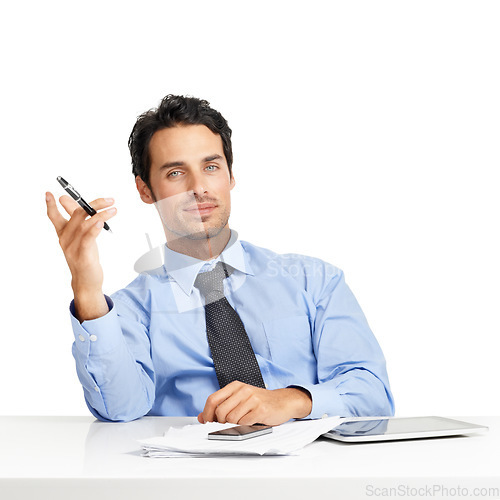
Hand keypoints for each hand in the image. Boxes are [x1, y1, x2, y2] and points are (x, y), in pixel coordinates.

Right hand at [46, 192, 116, 320]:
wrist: (86, 282)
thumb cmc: (84, 257)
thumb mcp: (80, 238)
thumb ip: (77, 221)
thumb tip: (72, 203)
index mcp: (63, 234)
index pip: (54, 217)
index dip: (51, 205)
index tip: (50, 194)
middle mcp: (65, 239)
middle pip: (77, 215)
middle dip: (94, 204)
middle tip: (109, 200)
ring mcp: (73, 248)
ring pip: (85, 224)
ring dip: (100, 214)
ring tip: (113, 209)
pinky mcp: (83, 256)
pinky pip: (87, 239)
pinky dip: (94, 229)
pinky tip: (101, 222)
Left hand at [197, 381, 311, 425]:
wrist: (283, 402)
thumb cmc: (259, 402)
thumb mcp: (239, 400)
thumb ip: (221, 406)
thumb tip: (201, 417)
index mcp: (235, 386)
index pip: (213, 399)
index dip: (207, 413)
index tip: (206, 422)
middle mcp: (243, 390)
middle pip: (220, 412)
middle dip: (221, 422)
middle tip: (229, 423)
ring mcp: (252, 399)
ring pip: (231, 419)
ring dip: (235, 424)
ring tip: (243, 420)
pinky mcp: (261, 409)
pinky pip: (244, 423)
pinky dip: (245, 426)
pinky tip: (251, 420)